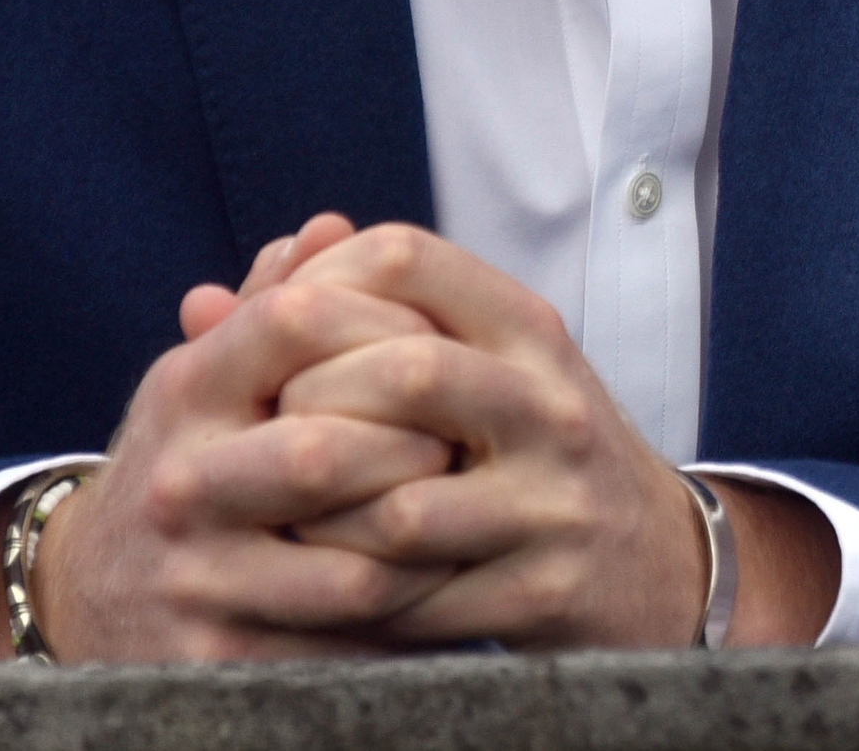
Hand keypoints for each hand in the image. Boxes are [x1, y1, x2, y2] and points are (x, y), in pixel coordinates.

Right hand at [0, 216, 462, 661]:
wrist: (88, 595)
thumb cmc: (189, 461)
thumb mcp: (210, 377)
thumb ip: (274, 304)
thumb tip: (333, 227)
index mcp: (188, 391)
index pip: (298, 321)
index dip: (387, 323)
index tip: (442, 347)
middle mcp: (180, 483)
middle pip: (326, 451)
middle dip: (418, 445)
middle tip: (466, 444)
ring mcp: (196, 579)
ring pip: (352, 563)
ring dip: (427, 541)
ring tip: (464, 516)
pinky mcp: (219, 660)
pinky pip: (347, 641)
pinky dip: (407, 615)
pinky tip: (437, 586)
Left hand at [268, 222, 842, 647]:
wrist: (657, 561)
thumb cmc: (533, 451)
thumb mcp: (480, 368)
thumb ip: (358, 326)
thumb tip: (201, 302)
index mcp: (530, 331)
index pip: (407, 258)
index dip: (316, 284)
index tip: (274, 334)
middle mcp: (552, 404)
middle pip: (402, 372)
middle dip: (309, 408)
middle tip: (272, 439)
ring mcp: (554, 503)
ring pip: (398, 506)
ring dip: (321, 523)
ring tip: (292, 522)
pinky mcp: (543, 591)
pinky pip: (416, 599)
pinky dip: (354, 596)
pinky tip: (332, 582)